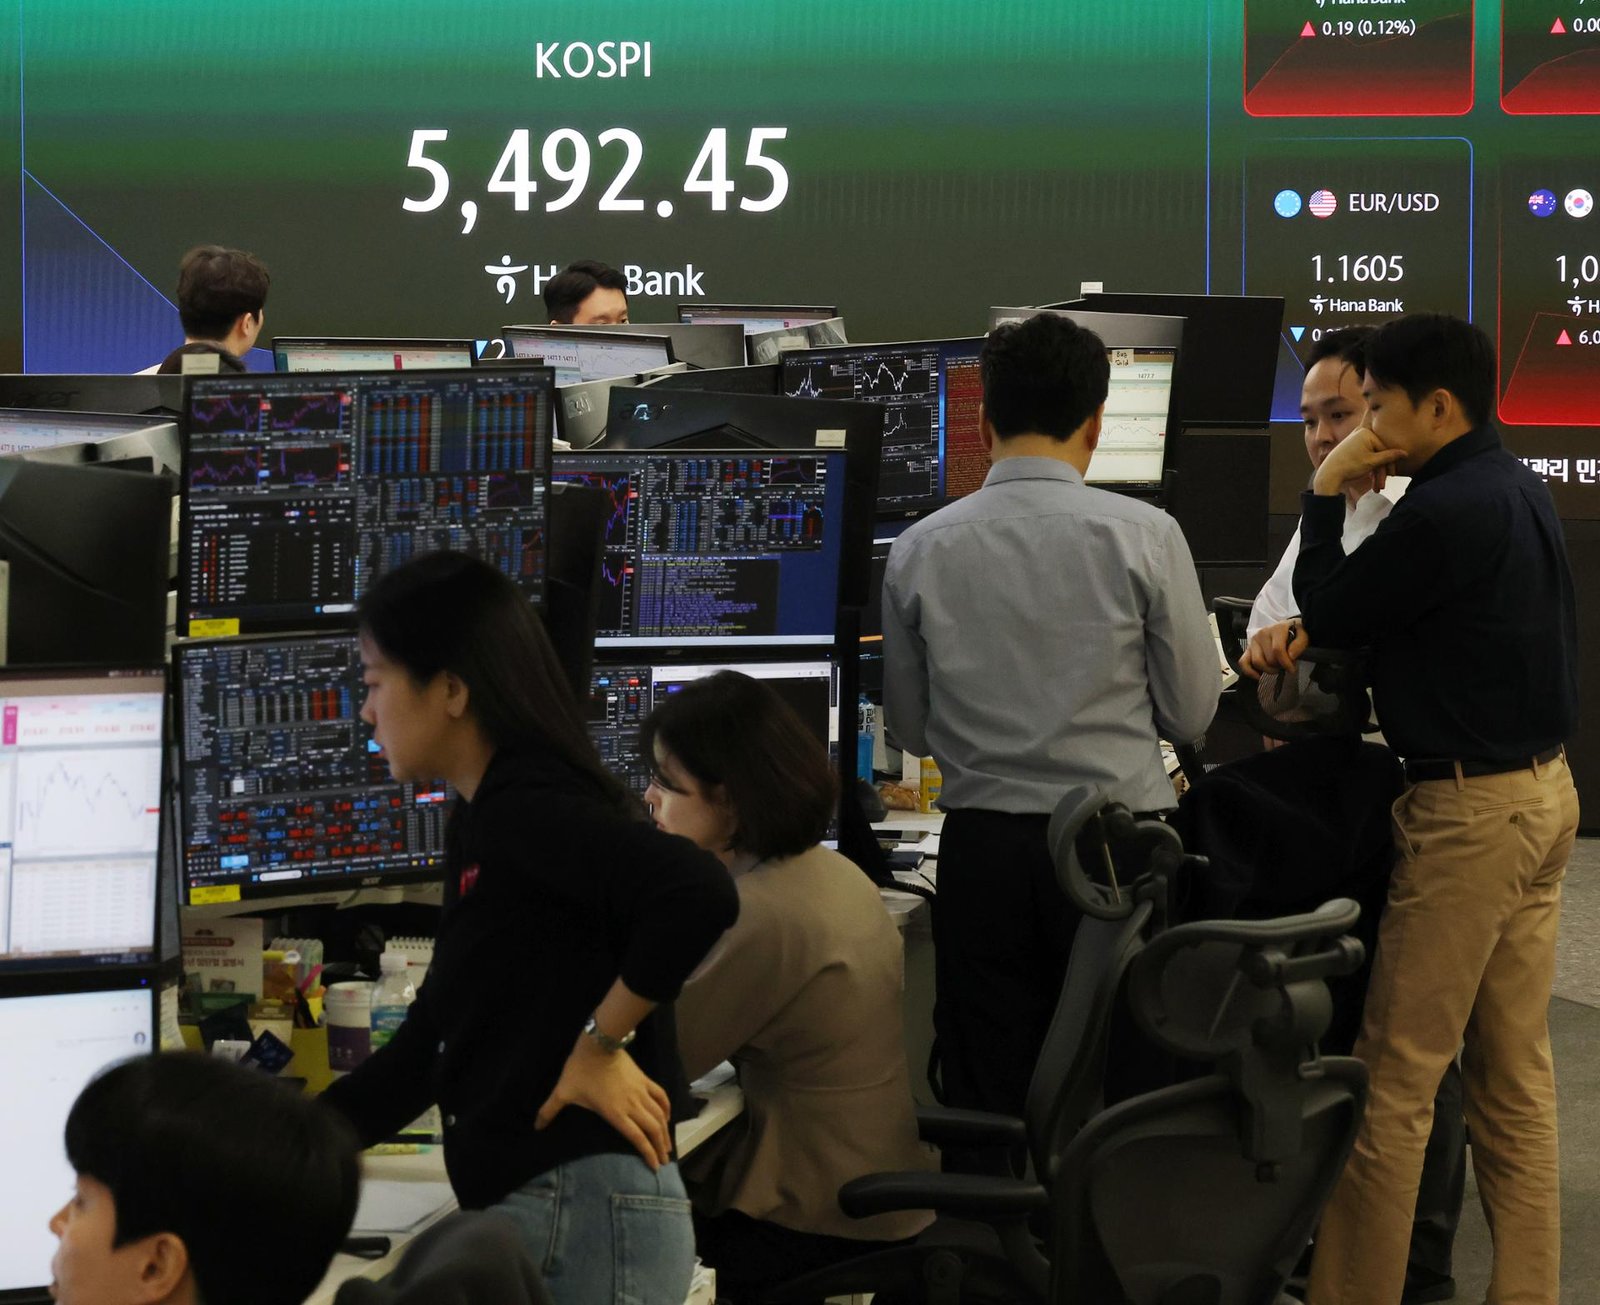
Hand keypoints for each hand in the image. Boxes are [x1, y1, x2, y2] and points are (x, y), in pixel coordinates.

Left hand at [535, 1036, 672, 1169]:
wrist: (599, 1044)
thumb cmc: (581, 1069)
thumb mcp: (563, 1092)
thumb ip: (549, 1111)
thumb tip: (536, 1127)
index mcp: (616, 1113)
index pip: (637, 1138)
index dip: (647, 1154)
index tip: (654, 1167)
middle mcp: (633, 1106)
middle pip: (653, 1130)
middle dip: (660, 1148)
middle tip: (664, 1161)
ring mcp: (641, 1092)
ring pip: (659, 1115)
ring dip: (665, 1131)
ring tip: (667, 1145)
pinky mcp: (644, 1080)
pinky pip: (660, 1096)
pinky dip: (666, 1108)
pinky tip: (667, 1116)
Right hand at [1240, 619, 1309, 680]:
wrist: (1287, 627)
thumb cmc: (1295, 633)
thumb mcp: (1303, 635)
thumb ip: (1299, 644)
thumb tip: (1290, 656)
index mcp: (1276, 629)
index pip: (1277, 650)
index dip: (1286, 663)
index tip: (1292, 669)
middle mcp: (1262, 634)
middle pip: (1268, 659)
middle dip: (1279, 666)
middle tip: (1285, 665)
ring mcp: (1253, 641)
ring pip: (1257, 662)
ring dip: (1268, 669)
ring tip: (1276, 667)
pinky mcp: (1248, 648)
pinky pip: (1243, 662)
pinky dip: (1250, 671)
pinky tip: (1259, 676)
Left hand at [1312, 426, 1404, 498]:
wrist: (1328, 474)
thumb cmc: (1350, 466)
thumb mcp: (1372, 462)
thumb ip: (1389, 456)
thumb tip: (1405, 453)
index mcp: (1366, 432)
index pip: (1385, 449)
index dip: (1389, 464)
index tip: (1391, 477)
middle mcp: (1361, 433)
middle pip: (1379, 454)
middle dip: (1381, 471)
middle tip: (1381, 486)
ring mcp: (1356, 440)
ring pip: (1372, 457)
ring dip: (1375, 473)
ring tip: (1376, 487)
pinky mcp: (1352, 447)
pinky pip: (1365, 456)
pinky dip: (1369, 468)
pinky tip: (1371, 480)